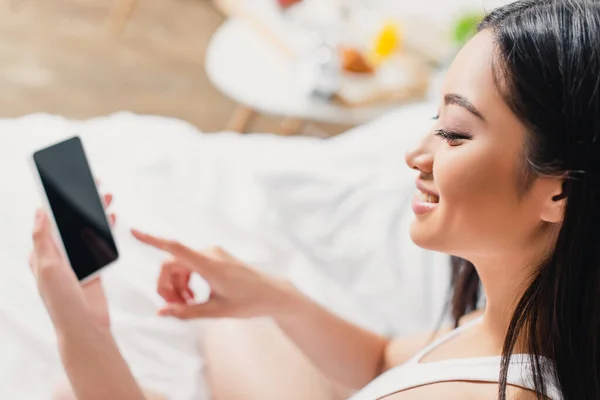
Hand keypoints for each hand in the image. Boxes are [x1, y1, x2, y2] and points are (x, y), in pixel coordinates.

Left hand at [29, 191, 115, 330]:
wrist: (84, 325)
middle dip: (82, 204)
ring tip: (107, 199)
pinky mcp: (92, 267)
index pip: (49, 220)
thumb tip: (39, 212)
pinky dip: (106, 231)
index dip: (58, 201)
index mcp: (42, 253)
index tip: (67, 183)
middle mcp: (58, 255)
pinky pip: (99, 243)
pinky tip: (112, 220)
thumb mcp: (48, 267)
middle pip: (71, 222)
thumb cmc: (62, 300)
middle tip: (93, 186)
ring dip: (96, 215)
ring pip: (87, 230)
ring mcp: (76, 261)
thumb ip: (43, 239)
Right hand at [131, 230, 292, 319]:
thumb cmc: (249, 302)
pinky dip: (185, 280)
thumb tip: (161, 312)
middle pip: (171, 264)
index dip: (152, 239)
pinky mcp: (215, 257)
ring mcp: (213, 254)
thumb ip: (186, 312)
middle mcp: (209, 253)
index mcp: (209, 265)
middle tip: (175, 307)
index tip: (133, 231)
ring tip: (187, 305)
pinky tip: (192, 297)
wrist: (272, 294)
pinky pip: (190, 265)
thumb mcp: (216, 312)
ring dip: (176, 285)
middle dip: (166, 286)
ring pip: (179, 265)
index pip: (175, 248)